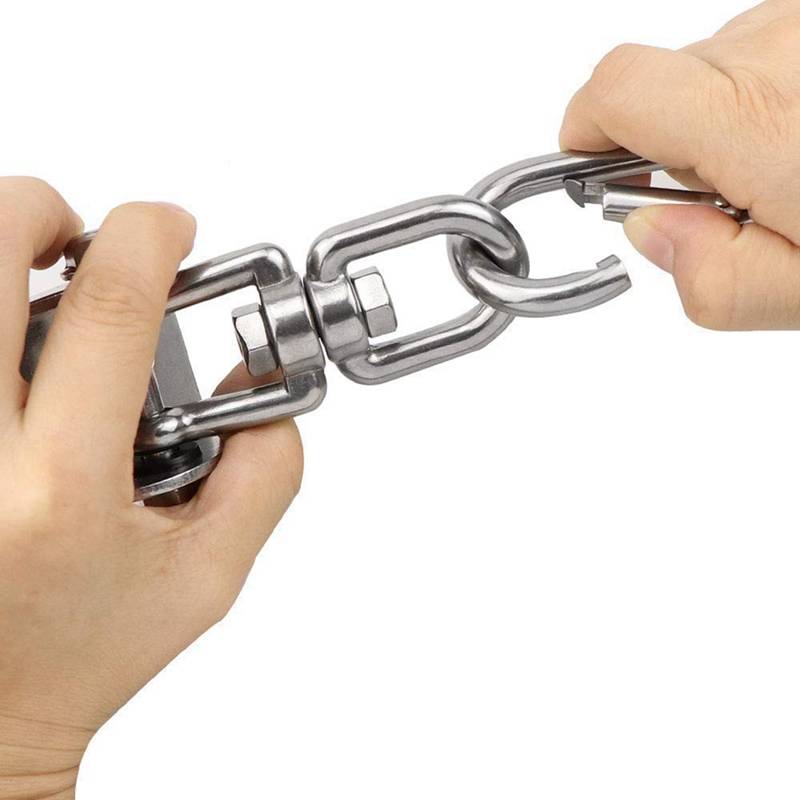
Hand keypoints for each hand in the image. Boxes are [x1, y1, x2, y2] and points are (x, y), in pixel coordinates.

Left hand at [0, 180, 302, 798]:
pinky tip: (10, 359)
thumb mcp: (207, 576)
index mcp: (58, 489)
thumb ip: (265, 472)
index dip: (151, 236)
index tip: (171, 228)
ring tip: (37, 299)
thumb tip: (258, 386)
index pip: (110, 308)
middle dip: (43, 210)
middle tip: (81, 243)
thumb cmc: (81, 652)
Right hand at [560, 0, 799, 329]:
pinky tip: (798, 137)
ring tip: (776, 169)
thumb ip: (713, 283)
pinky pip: (758, 51)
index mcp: (758, 122)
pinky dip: (758, 96)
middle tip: (719, 200)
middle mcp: (779, 48)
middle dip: (661, 144)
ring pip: (710, 66)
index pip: (618, 91)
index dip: (583, 129)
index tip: (587, 169)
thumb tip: (651, 233)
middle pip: (658, 83)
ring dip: (716, 120)